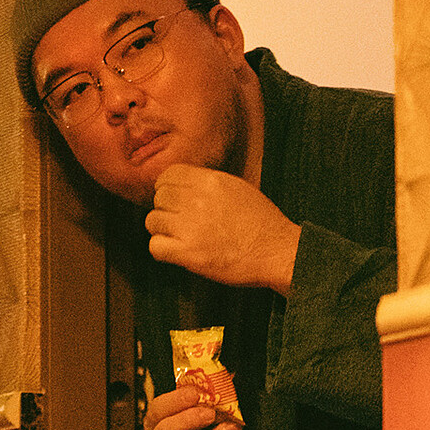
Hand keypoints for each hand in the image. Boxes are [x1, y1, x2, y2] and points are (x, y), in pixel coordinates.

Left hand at [146, 165, 301, 292]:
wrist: (276, 251)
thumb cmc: (262, 223)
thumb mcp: (237, 188)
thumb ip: (208, 184)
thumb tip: (184, 185)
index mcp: (209, 181)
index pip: (168, 175)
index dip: (166, 188)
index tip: (172, 200)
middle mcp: (197, 200)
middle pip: (159, 198)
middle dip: (165, 209)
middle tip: (178, 222)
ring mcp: (190, 226)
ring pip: (153, 222)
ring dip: (162, 231)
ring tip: (179, 238)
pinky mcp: (189, 253)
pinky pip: (155, 247)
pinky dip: (162, 250)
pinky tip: (175, 252)